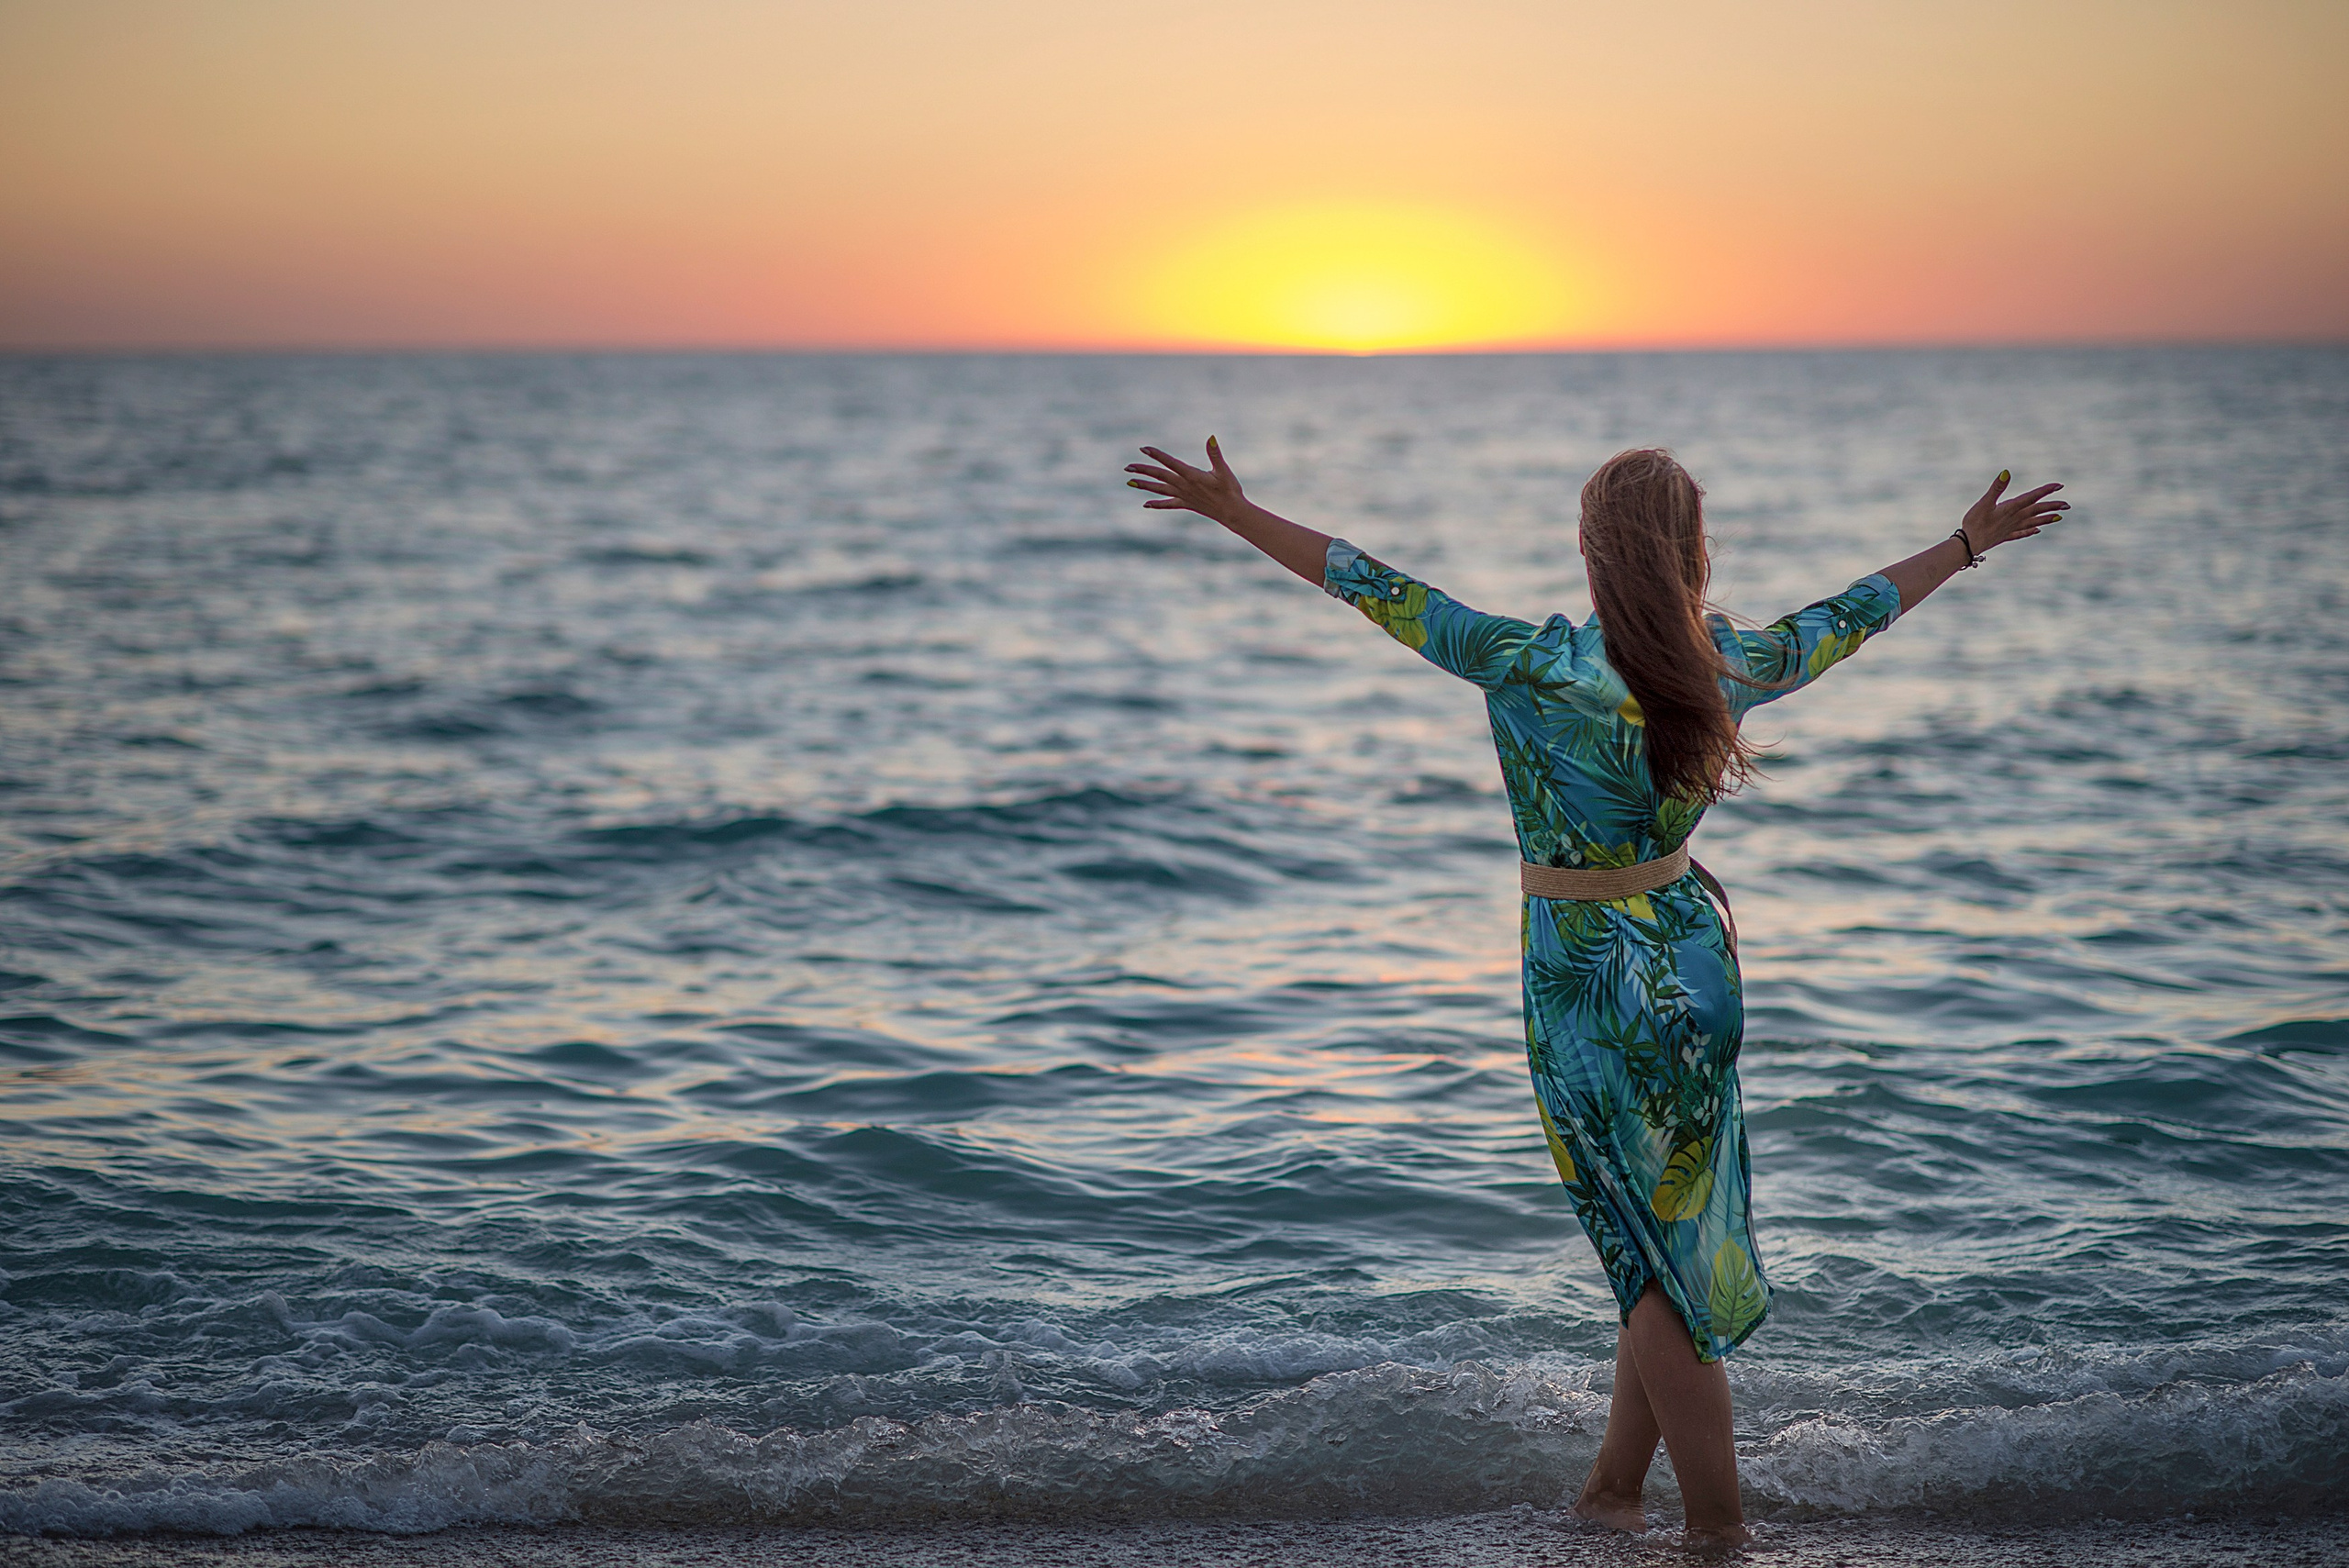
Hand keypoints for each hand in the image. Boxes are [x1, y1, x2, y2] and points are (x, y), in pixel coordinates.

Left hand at [1126, 438, 1249, 525]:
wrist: (1233, 513)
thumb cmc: (1230, 490)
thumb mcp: (1224, 470)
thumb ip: (1215, 453)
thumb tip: (1211, 437)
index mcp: (1191, 475)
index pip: (1170, 462)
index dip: (1156, 455)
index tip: (1143, 448)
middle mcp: (1184, 486)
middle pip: (1160, 476)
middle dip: (1143, 470)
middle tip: (1127, 467)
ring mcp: (1184, 496)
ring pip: (1160, 489)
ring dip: (1145, 485)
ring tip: (1130, 482)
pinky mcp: (1187, 504)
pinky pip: (1168, 504)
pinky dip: (1157, 504)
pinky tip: (1146, 504)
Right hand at [1960, 470, 2069, 554]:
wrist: (1968, 544)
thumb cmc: (1974, 523)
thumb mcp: (1984, 502)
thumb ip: (1997, 488)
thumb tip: (2006, 472)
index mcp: (2011, 508)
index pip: (2031, 497)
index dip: (2045, 490)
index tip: (2059, 486)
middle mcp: (2014, 518)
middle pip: (2036, 511)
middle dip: (2052, 506)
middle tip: (2067, 505)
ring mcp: (2010, 528)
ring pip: (2033, 522)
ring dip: (2046, 519)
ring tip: (2059, 517)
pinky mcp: (2004, 536)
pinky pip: (2021, 533)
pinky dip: (2030, 531)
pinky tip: (2037, 530)